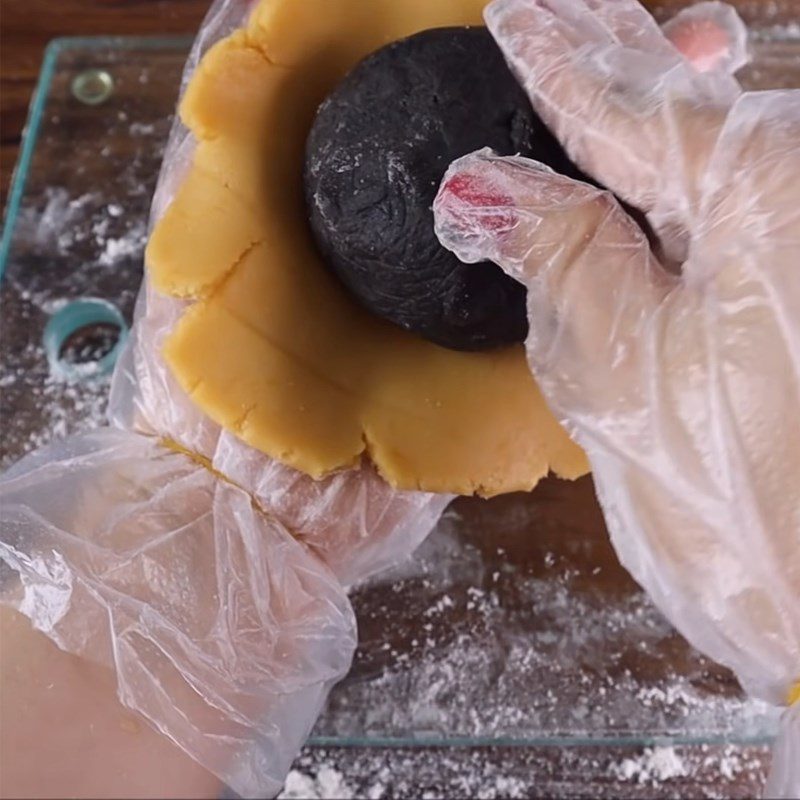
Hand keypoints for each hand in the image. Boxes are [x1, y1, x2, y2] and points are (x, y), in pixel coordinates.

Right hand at [434, 0, 798, 791]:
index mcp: (769, 194)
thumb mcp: (623, 376)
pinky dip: (704, 171)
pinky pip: (757, 200)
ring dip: (668, 99)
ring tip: (629, 43)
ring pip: (731, 142)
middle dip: (620, 54)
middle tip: (563, 8)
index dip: (558, 62)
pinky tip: (682, 144)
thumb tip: (482, 185)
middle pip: (692, 104)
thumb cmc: (749, 506)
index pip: (630, 108)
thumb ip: (559, 259)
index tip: (516, 16)